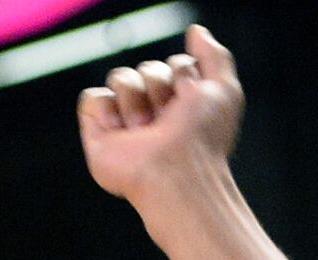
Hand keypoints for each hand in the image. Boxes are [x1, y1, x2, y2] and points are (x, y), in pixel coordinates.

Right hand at [78, 26, 242, 210]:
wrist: (177, 169)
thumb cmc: (204, 138)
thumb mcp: (224, 90)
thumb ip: (214, 55)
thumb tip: (194, 31)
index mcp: (182, 103)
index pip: (175, 64)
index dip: (182, 75)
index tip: (190, 99)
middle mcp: (155, 111)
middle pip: (148, 68)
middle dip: (159, 86)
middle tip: (167, 119)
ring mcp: (126, 121)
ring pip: (121, 77)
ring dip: (136, 100)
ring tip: (144, 130)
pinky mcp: (99, 132)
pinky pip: (93, 98)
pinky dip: (106, 109)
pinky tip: (120, 131)